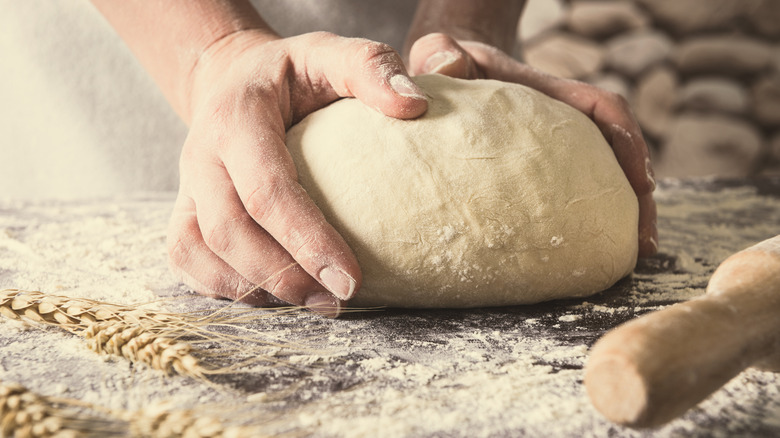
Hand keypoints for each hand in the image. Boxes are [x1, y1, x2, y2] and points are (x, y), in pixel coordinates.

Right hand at [166, 30, 427, 315]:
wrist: (234, 80)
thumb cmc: (291, 74)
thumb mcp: (328, 53)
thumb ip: (369, 67)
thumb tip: (415, 106)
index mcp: (236, 118)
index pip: (266, 189)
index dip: (306, 239)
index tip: (351, 279)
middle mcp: (201, 155)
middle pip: (229, 231)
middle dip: (283, 276)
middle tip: (337, 302)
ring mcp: (186, 186)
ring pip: (200, 252)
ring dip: (255, 289)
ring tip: (314, 304)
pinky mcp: (184, 209)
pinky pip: (187, 259)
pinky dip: (223, 287)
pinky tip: (272, 297)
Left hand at [408, 33, 657, 257]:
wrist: (442, 73)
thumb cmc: (443, 65)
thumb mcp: (438, 51)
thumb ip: (440, 51)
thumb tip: (449, 68)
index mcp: (543, 92)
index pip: (600, 108)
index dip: (627, 141)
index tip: (642, 181)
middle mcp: (559, 118)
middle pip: (616, 151)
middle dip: (637, 194)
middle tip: (643, 242)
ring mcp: (552, 146)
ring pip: (600, 177)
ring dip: (621, 213)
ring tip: (632, 257)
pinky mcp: (538, 169)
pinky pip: (571, 193)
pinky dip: (585, 221)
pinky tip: (584, 257)